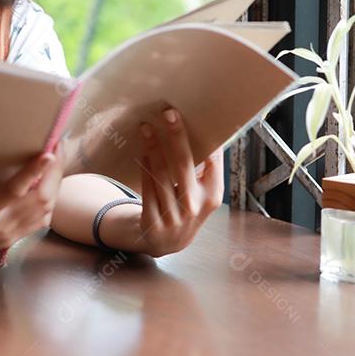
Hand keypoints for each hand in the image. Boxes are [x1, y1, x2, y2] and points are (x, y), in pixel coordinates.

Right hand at [0, 140, 62, 280]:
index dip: (33, 173)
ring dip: (55, 184)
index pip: (12, 191)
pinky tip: (50, 185)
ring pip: (46, 210)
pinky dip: (51, 201)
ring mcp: (9, 234)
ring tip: (57, 159)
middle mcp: (0, 225)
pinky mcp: (12, 239)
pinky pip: (41, 221)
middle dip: (54, 172)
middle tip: (57, 145)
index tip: (47, 154)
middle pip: (40, 199)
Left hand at [121, 107, 222, 256]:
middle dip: (176, 136)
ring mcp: (174, 217)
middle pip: (185, 164)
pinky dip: (144, 168)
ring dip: (153, 147)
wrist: (166, 243)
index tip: (194, 116)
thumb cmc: (185, 208)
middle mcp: (195, 207)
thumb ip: (204, 170)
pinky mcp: (153, 222)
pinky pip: (147, 188)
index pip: (212, 162)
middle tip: (168, 112)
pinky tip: (142, 151)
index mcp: (213, 196)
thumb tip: (205, 129)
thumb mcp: (202, 194)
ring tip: (145, 128)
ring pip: (161, 174)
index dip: (205, 139)